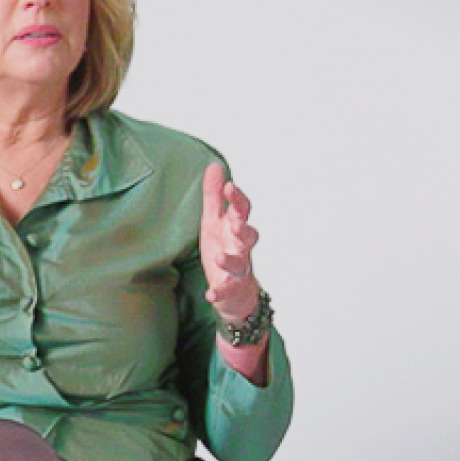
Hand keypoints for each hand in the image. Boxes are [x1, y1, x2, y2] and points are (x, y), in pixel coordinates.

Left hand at [199, 163, 260, 323]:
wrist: (234, 290)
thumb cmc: (224, 248)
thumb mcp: (214, 220)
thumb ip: (214, 196)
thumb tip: (215, 165)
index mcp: (235, 227)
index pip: (242, 210)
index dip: (237, 199)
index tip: (229, 186)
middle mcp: (240, 247)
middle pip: (248, 236)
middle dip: (243, 229)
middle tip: (235, 224)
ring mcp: (238, 269)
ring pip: (240, 264)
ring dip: (230, 260)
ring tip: (219, 257)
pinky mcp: (230, 288)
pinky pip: (226, 291)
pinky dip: (219, 293)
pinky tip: (210, 295)